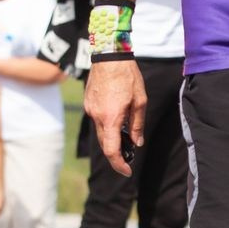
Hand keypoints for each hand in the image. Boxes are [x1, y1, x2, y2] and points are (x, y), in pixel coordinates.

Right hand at [82, 61, 147, 176]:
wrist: (109, 56)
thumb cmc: (128, 76)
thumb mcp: (140, 101)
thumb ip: (137, 124)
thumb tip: (137, 143)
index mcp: (111, 118)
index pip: (111, 150)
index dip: (119, 164)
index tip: (127, 171)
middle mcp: (97, 116)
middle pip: (104, 144)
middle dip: (116, 154)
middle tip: (129, 157)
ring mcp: (90, 110)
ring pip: (100, 132)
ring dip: (111, 138)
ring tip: (126, 136)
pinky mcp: (88, 103)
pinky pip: (97, 120)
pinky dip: (107, 125)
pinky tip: (117, 118)